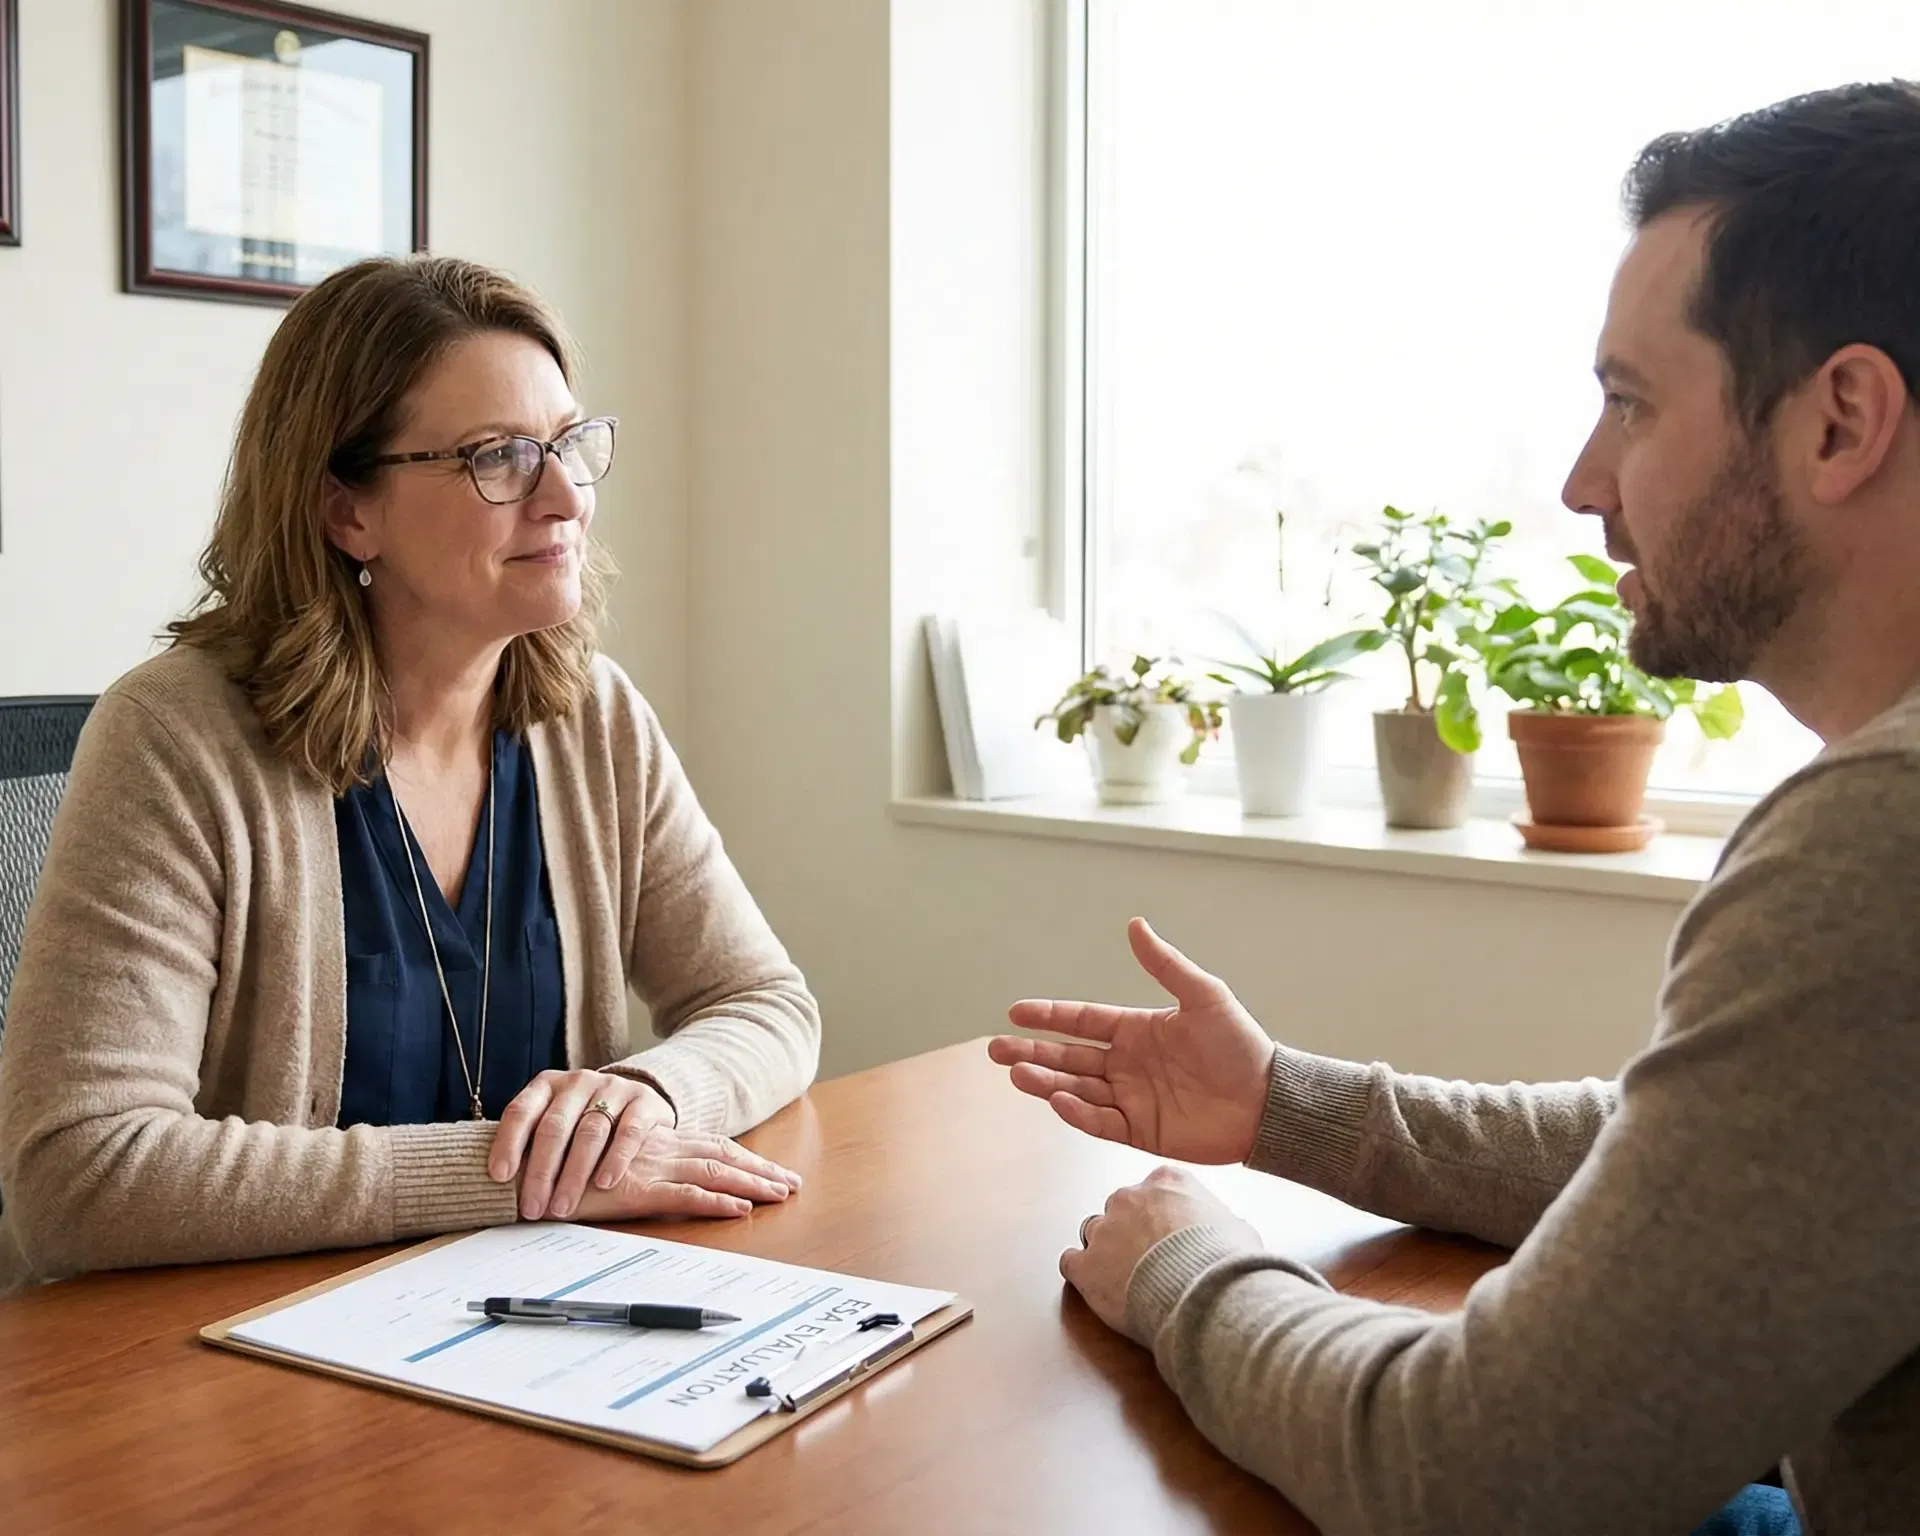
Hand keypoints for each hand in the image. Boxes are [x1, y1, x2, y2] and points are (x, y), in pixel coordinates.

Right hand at [488, 1068, 796, 1220]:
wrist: (515, 1167)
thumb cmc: (549, 1169)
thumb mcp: (593, 1164)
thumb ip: (619, 1165)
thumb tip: (637, 1184)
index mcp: (648, 1138)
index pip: (706, 1144)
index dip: (741, 1157)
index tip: (771, 1172)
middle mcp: (653, 1145)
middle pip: (719, 1154)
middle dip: (758, 1170)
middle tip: (792, 1184)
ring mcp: (646, 1164)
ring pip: (711, 1169)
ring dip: (749, 1183)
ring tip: (781, 1195)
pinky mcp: (632, 1187)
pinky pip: (684, 1193)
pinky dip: (715, 1201)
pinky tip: (740, 1209)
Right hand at [989, 917, 1277, 1163]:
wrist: (1268, 1101)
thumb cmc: (1239, 1045)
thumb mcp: (1204, 996)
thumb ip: (1164, 965)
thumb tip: (1134, 924)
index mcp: (1137, 1030)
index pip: (1082, 1021)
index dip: (1049, 1016)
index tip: (1015, 1012)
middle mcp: (1126, 1064)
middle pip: (1069, 1057)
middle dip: (1032, 1052)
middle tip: (995, 1050)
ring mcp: (1130, 1099)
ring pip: (1076, 1088)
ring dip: (1046, 1080)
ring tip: (1016, 1073)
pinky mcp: (1139, 1131)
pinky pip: (1100, 1121)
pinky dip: (1077, 1112)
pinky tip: (1057, 1099)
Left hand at [1064, 1167, 1263, 1334]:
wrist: (1203, 1294)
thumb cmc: (1226, 1262)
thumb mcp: (1239, 1231)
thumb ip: (1224, 1223)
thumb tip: (1232, 1231)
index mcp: (1167, 1182)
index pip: (1153, 1189)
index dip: (1160, 1214)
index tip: (1168, 1233)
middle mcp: (1129, 1197)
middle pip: (1120, 1207)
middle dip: (1130, 1230)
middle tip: (1147, 1258)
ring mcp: (1104, 1229)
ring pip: (1093, 1231)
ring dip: (1105, 1250)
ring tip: (1123, 1275)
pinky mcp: (1085, 1264)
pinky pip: (1071, 1261)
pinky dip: (1081, 1272)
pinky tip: (1096, 1286)